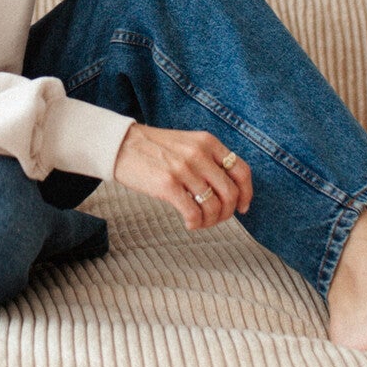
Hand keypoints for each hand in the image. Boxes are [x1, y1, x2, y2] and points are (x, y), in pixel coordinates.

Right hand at [112, 122, 252, 232]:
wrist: (119, 144)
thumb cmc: (153, 148)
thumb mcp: (187, 143)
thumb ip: (207, 160)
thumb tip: (228, 190)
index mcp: (207, 142)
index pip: (241, 171)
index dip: (246, 193)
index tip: (243, 207)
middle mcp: (199, 154)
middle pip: (231, 193)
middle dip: (227, 212)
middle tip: (216, 218)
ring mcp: (184, 169)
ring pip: (214, 206)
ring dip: (210, 221)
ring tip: (199, 222)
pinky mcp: (168, 184)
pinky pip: (194, 213)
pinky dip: (195, 224)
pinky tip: (188, 224)